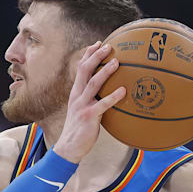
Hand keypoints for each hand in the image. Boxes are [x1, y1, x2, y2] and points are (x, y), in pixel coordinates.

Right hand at [53, 42, 127, 163]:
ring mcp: (82, 105)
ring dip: (105, 72)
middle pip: (84, 70)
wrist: (69, 147)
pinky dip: (113, 97)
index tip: (99, 44)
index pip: (80, 68)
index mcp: (76, 92)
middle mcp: (77, 96)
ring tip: (116, 62)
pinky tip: (123, 91)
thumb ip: (91, 99)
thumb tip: (108, 92)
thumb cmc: (79, 129)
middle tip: (109, 46)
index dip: (89, 55)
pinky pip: (102, 104)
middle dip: (96, 56)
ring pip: (93, 84)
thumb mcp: (82, 109)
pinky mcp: (88, 117)